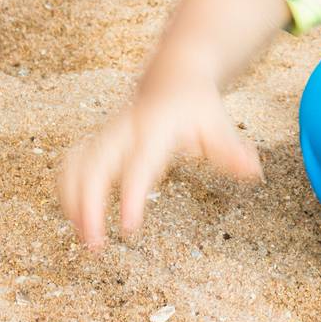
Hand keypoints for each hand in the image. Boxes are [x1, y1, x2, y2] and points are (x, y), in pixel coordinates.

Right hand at [58, 73, 262, 249]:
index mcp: (154, 129)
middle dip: (88, 205)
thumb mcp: (219, 125)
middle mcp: (124, 130)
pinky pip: (72, 163)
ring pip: (76, 165)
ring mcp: (106, 134)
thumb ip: (231, 152)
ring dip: (72, 201)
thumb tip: (253, 173)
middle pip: (95, 167)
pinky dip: (68, 190)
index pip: (139, 166)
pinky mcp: (96, 140)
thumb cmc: (198, 106)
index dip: (132, 197)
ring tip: (82, 236)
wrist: (174, 75)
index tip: (129, 228)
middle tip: (94, 246)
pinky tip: (75, 216)